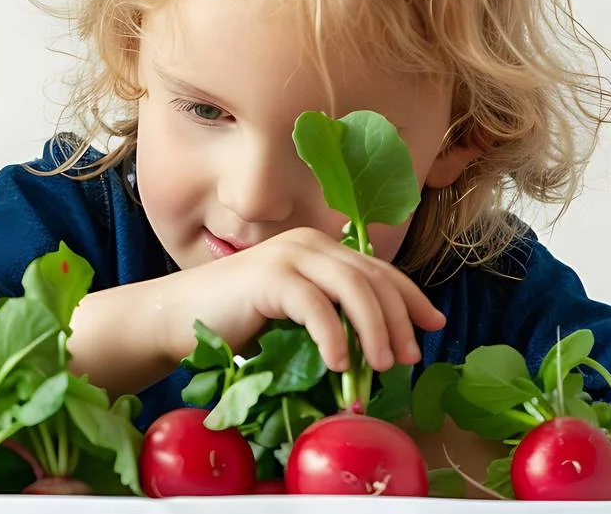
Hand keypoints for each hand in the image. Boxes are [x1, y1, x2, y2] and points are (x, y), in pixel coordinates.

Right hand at [158, 227, 445, 372]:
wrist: (176, 317)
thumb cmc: (234, 323)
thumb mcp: (293, 316)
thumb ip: (330, 315)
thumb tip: (379, 347)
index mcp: (317, 249)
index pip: (379, 270)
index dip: (411, 298)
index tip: (434, 326)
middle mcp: (308, 244)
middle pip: (373, 279)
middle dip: (399, 320)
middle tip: (406, 358)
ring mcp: (288, 256)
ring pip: (354, 288)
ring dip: (375, 330)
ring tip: (380, 366)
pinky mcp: (269, 276)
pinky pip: (317, 306)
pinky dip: (334, 338)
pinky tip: (338, 365)